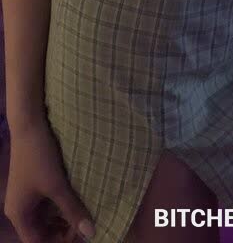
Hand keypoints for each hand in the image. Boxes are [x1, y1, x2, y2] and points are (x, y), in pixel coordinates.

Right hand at [4, 119, 95, 242]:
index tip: (80, 235)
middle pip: (40, 232)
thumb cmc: (40, 157)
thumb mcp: (57, 185)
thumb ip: (73, 210)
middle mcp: (19, 209)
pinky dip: (59, 205)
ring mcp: (25, 196)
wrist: (30, 124)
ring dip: (61, 218)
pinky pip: (45, 204)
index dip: (59, 242)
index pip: (37, 242)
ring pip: (44, 218)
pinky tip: (74, 199)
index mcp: (19, 215)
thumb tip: (90, 233)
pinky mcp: (32, 184)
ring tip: (82, 213)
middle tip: (85, 224)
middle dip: (62, 231)